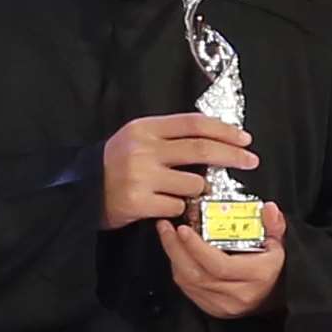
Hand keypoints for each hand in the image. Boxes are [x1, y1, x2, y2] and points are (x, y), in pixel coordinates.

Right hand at [100, 114, 257, 227]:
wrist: (80, 190)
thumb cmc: (115, 164)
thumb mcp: (138, 139)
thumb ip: (170, 137)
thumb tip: (216, 140)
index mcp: (145, 129)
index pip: (194, 123)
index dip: (224, 130)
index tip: (245, 139)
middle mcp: (143, 150)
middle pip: (201, 149)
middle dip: (233, 156)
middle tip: (251, 161)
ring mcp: (140, 177)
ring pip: (193, 184)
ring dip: (196, 191)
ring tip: (180, 192)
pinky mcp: (138, 202)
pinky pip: (177, 206)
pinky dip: (177, 207)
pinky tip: (161, 204)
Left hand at [158, 207, 291, 316]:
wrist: (278, 296)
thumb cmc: (276, 267)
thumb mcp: (280, 243)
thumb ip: (274, 225)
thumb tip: (268, 208)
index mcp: (257, 275)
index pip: (219, 265)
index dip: (196, 248)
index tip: (183, 229)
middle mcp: (240, 294)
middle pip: (197, 274)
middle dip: (175, 249)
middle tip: (166, 227)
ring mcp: (225, 305)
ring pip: (189, 283)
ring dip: (174, 258)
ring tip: (167, 235)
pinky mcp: (214, 310)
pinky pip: (189, 290)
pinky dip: (179, 270)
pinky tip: (176, 254)